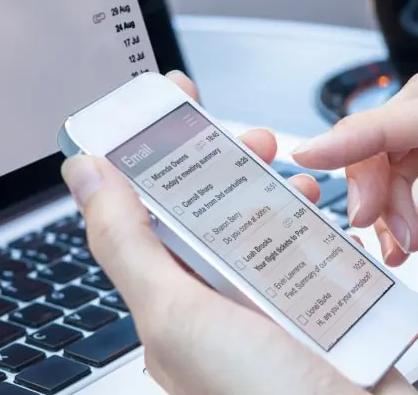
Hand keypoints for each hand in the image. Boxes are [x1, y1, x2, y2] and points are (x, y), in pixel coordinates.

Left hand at [60, 71, 414, 394]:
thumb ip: (128, 244)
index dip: (155, 152)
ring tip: (299, 181)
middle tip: (253, 139)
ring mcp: (273, 308)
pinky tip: (334, 218)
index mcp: (171, 306)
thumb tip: (84, 174)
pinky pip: (320, 253)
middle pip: (215, 209)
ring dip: (283, 192)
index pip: (147, 212)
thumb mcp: (178, 317)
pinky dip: (327, 228)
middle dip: (232, 164)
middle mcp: (219, 305)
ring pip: (270, 225)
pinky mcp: (324, 311)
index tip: (170, 101)